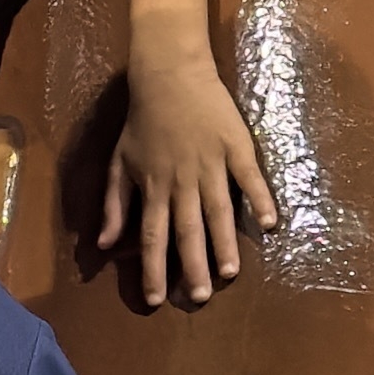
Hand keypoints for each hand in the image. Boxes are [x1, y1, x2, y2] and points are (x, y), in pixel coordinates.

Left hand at [100, 39, 276, 310]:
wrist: (169, 74)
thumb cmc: (143, 121)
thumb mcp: (119, 162)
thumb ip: (113, 205)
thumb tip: (103, 244)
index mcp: (153, 187)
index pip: (152, 236)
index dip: (153, 269)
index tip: (156, 300)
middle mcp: (182, 182)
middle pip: (186, 230)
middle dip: (191, 266)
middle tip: (199, 297)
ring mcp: (211, 164)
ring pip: (217, 211)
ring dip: (223, 243)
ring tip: (229, 273)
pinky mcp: (235, 147)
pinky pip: (249, 177)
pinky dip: (259, 199)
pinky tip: (269, 224)